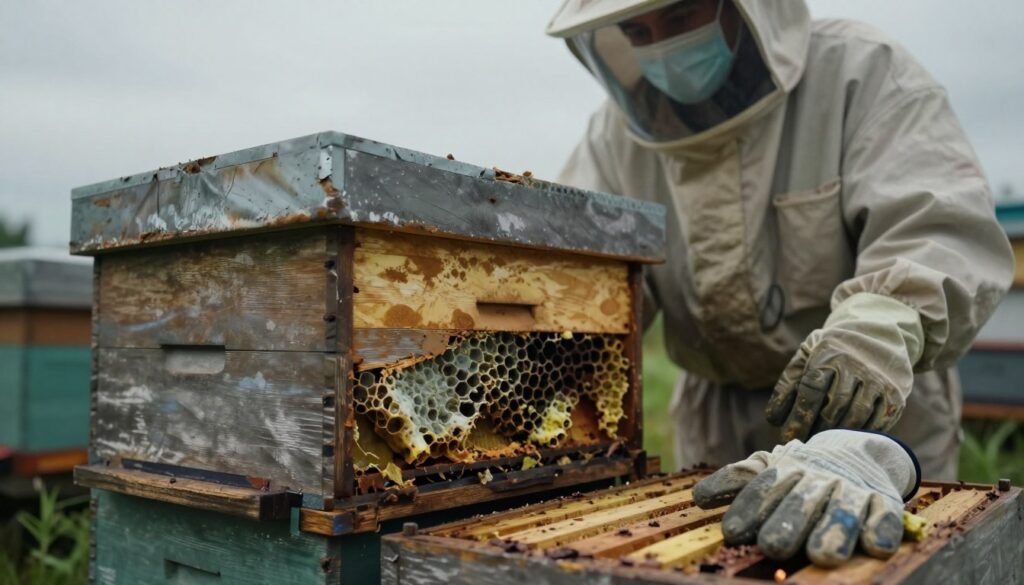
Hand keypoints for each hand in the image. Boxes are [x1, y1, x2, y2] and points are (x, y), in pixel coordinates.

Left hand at [692, 430, 919, 566]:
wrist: (858, 452)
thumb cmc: (801, 473)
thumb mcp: (768, 470)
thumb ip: (737, 481)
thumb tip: (699, 497)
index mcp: (788, 470)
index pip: (765, 488)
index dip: (750, 508)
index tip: (732, 531)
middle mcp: (820, 478)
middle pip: (803, 500)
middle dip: (788, 522)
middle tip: (773, 545)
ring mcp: (853, 490)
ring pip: (844, 510)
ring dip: (833, 531)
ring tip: (822, 555)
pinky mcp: (884, 501)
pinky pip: (885, 514)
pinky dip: (881, 528)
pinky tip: (875, 546)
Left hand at [766, 293, 923, 441]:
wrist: (879, 334)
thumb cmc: (832, 351)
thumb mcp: (807, 354)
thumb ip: (789, 381)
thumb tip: (774, 418)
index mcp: (829, 355)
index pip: (810, 391)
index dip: (797, 417)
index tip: (787, 436)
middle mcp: (855, 367)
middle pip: (833, 408)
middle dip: (815, 430)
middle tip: (804, 443)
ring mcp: (878, 381)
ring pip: (855, 417)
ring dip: (837, 435)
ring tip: (823, 443)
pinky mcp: (895, 396)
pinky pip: (877, 423)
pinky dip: (859, 435)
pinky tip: (846, 440)